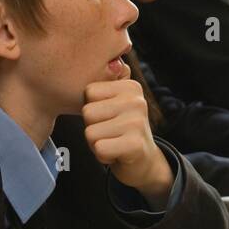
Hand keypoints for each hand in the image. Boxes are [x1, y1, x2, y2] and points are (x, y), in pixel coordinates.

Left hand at [83, 66, 172, 204]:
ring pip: (90, 132)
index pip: (88, 92)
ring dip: (97, 143)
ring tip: (114, 143)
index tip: (108, 118)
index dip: (92, 110)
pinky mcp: (135, 144)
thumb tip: (85, 66)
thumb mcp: (114, 105)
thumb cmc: (121, 132)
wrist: (144, 162)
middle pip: (87, 112)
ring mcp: (137, 122)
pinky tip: (117, 154)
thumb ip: (103, 88)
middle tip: (111, 134)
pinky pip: (99, 148)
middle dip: (93, 128)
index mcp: (130, 86)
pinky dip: (103, 156)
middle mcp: (136, 100)